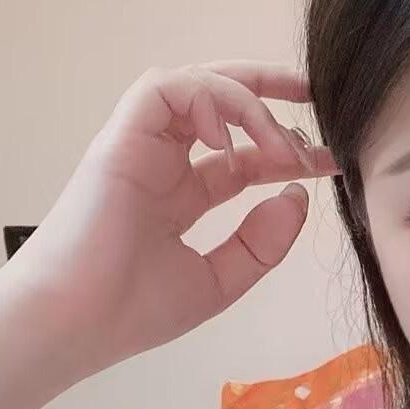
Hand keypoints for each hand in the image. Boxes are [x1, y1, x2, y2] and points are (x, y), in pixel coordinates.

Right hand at [3, 61, 337, 376]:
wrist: (78, 322)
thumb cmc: (134, 311)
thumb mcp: (219, 280)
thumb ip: (261, 243)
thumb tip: (298, 197)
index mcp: (181, 196)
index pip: (243, 158)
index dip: (288, 153)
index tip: (330, 163)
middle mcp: (163, 163)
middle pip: (220, 105)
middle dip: (270, 90)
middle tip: (318, 95)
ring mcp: (142, 146)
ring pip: (198, 86)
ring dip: (250, 104)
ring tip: (283, 148)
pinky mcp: (123, 137)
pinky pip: (166, 88)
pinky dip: (208, 100)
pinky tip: (233, 139)